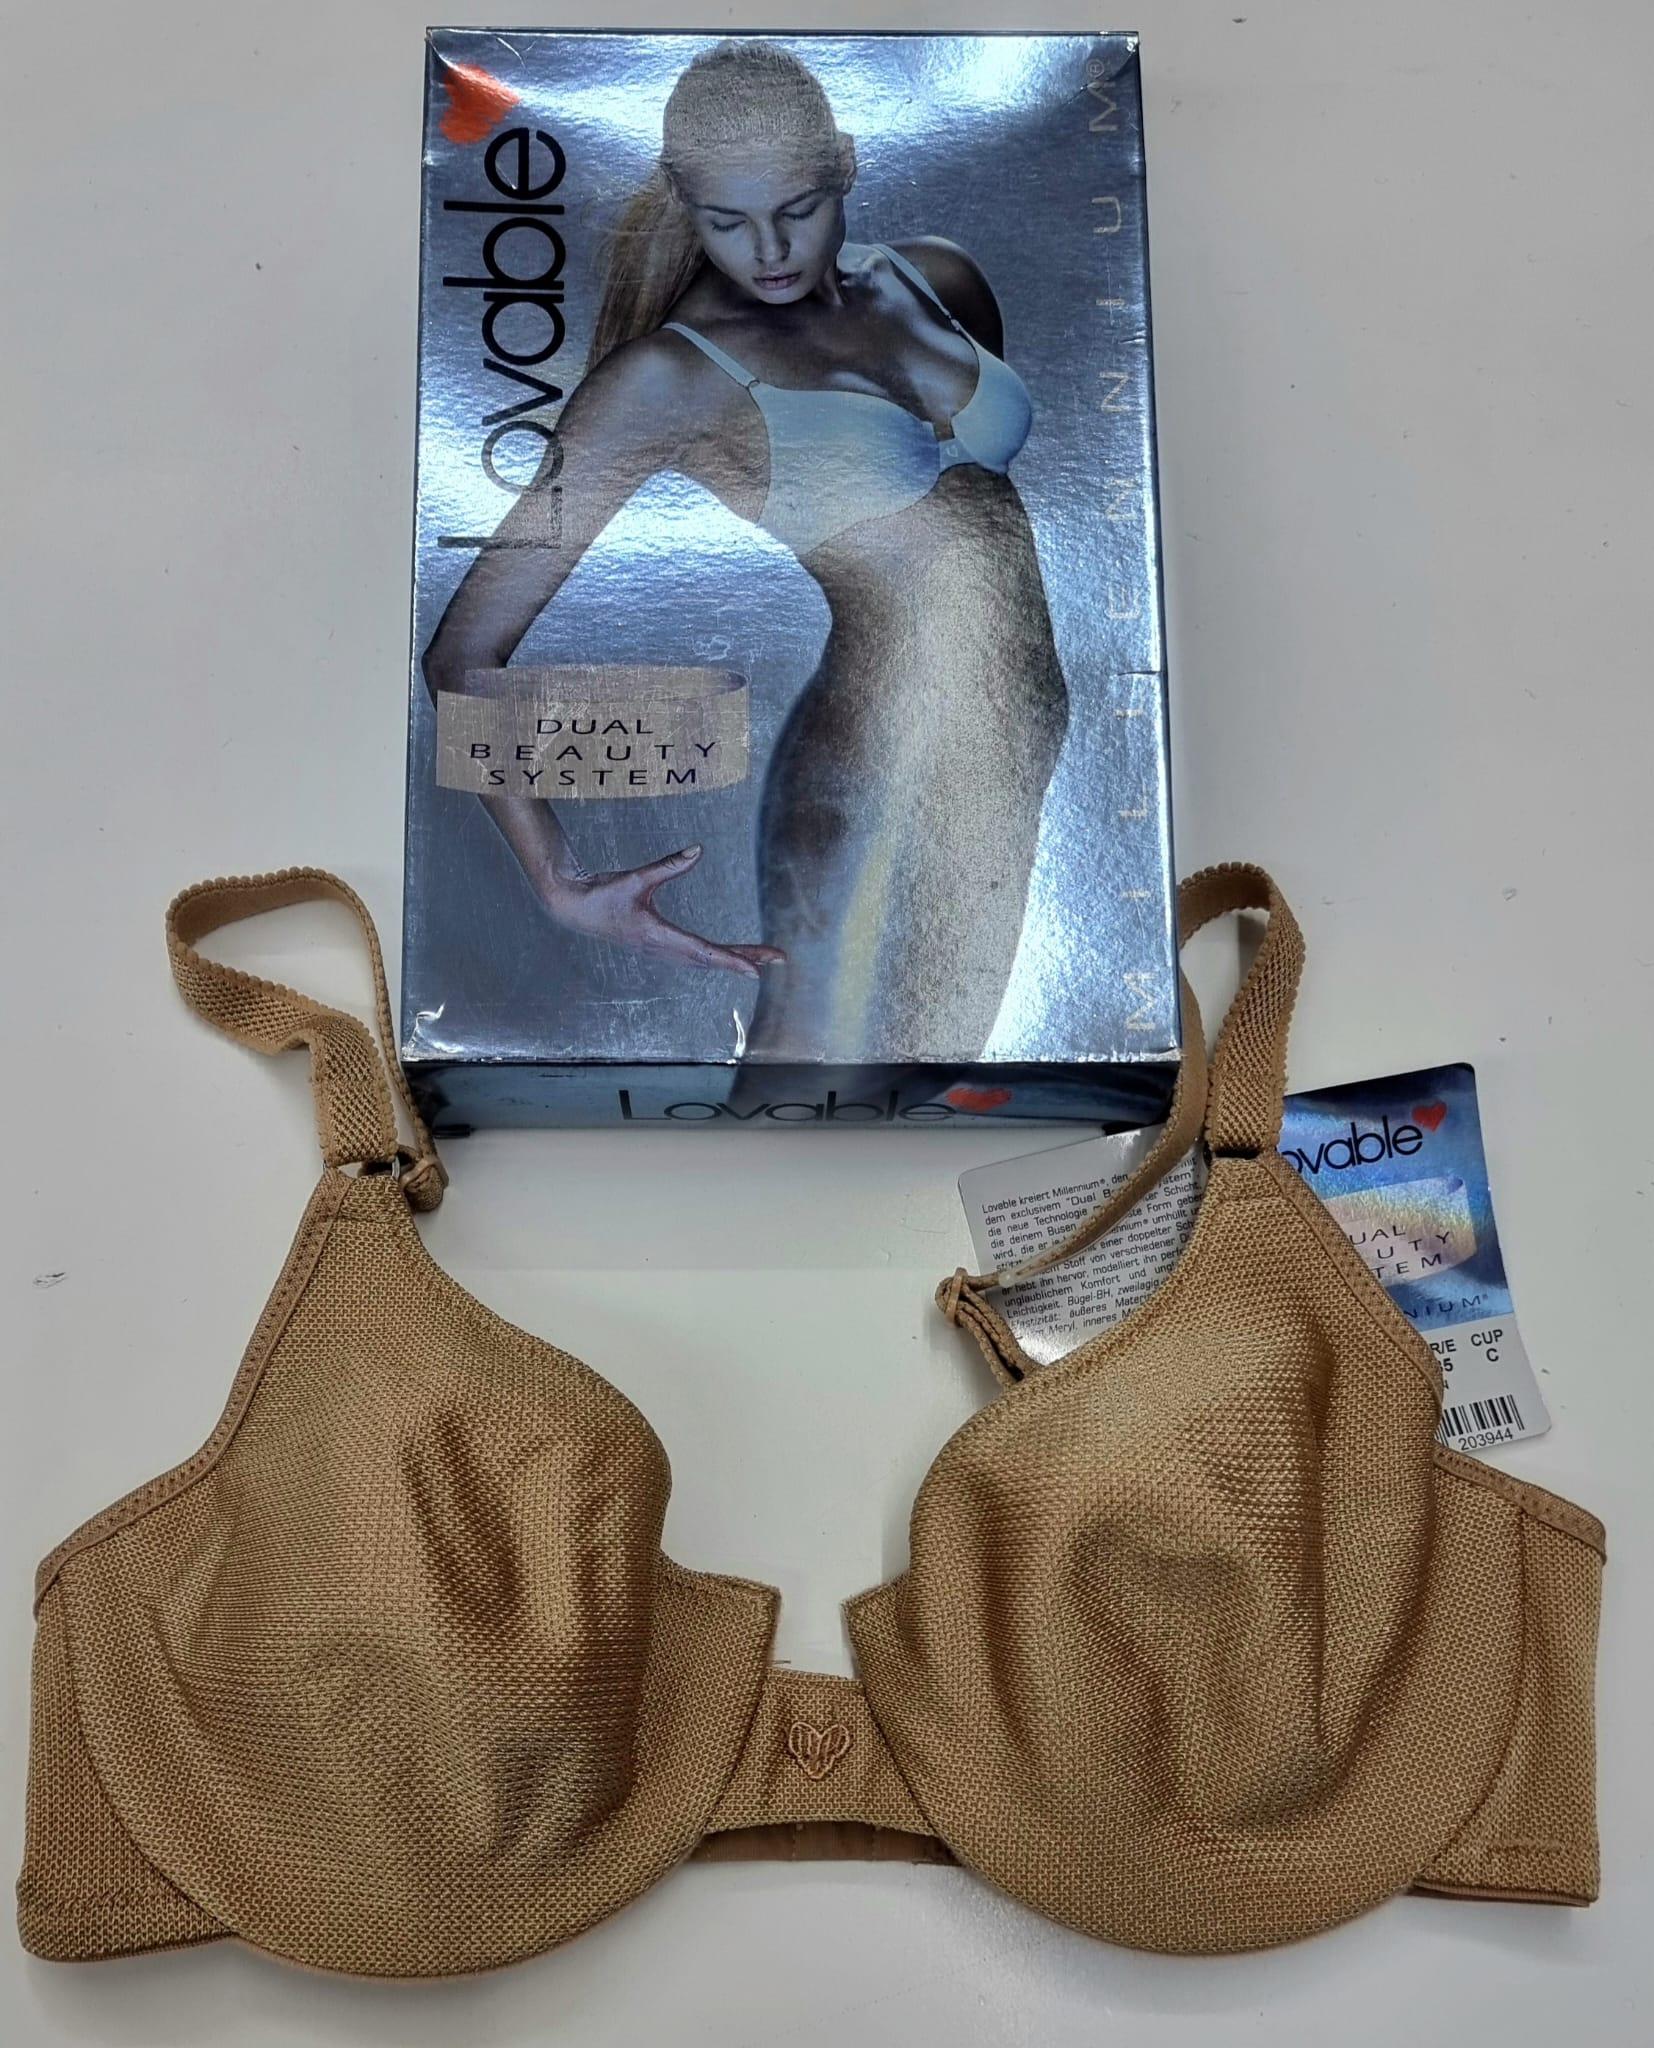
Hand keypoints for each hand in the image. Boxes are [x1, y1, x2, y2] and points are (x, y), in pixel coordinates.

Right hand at [544, 843, 785, 977]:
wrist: (574, 908)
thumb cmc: (601, 894)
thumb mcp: (634, 878)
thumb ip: (667, 865)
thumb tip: (697, 849)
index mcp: (658, 936)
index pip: (704, 952)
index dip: (732, 961)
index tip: (757, 971)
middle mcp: (662, 948)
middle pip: (712, 959)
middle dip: (746, 958)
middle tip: (778, 959)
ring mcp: (660, 950)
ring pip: (705, 960)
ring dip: (734, 957)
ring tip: (763, 957)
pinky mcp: (658, 945)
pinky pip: (695, 956)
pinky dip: (717, 957)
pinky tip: (730, 956)